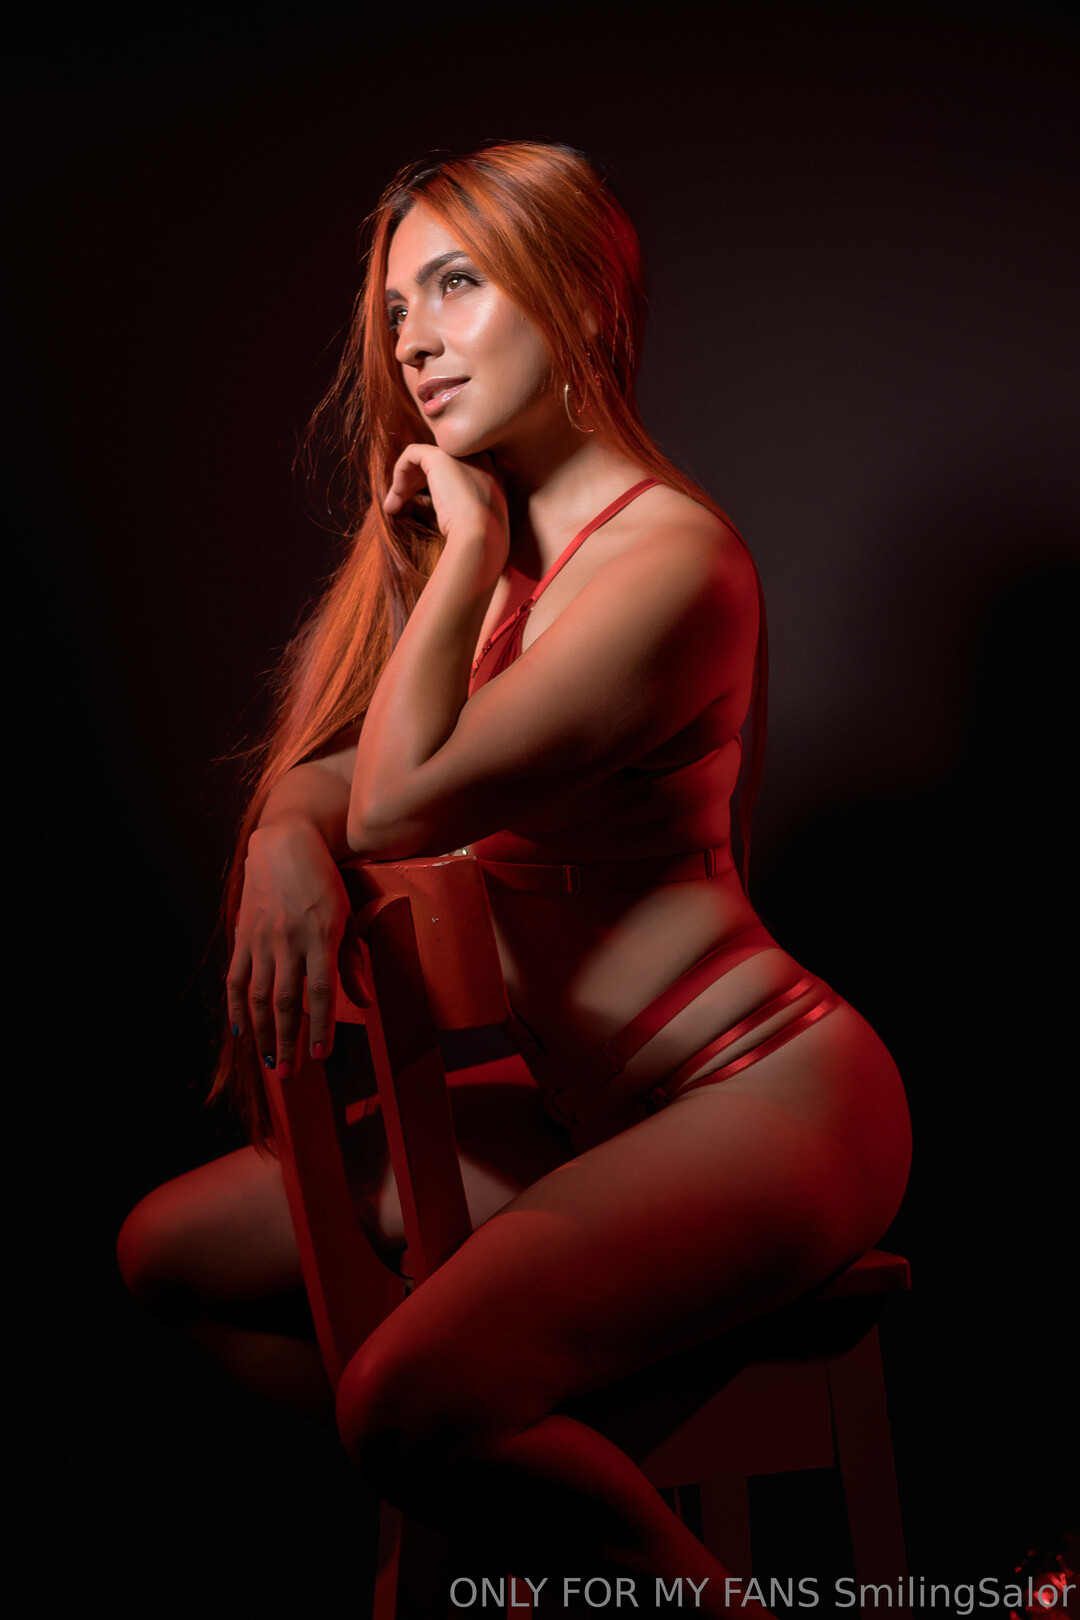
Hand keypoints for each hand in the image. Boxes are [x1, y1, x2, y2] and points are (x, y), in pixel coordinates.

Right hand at [226, 817, 362, 1075]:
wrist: (285, 844)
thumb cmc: (325, 882)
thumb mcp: (348, 917)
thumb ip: (353, 963)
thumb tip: (366, 1003)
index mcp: (321, 936)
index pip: (321, 991)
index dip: (321, 1026)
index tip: (320, 1056)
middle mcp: (289, 941)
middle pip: (287, 1001)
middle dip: (288, 1041)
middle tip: (289, 1074)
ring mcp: (262, 939)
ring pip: (259, 995)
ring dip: (263, 1033)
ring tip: (269, 1062)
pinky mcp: (243, 935)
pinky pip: (236, 978)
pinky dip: (236, 1008)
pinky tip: (241, 1032)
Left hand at [383, 444, 508, 581]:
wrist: (481, 535)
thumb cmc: (480, 539)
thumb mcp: (476, 524)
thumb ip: (464, 512)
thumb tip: (446, 516)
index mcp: (490, 475)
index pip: (459, 471)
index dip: (438, 485)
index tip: (423, 505)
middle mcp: (478, 459)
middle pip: (440, 464)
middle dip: (417, 482)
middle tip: (401, 505)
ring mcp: (460, 455)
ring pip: (424, 459)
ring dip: (405, 481)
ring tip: (393, 506)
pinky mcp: (440, 457)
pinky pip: (412, 453)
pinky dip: (399, 470)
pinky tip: (396, 493)